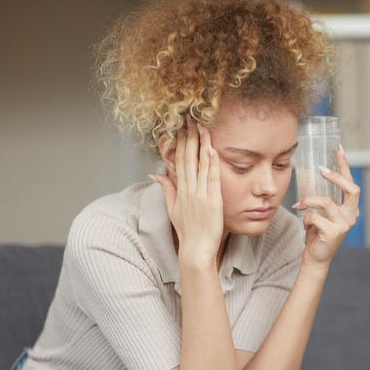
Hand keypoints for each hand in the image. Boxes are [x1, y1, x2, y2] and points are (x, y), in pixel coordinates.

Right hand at [150, 120, 223, 264]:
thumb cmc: (187, 231)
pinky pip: (212, 178)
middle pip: (188, 158)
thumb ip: (167, 189)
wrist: (196, 249)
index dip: (180, 143)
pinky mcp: (213, 200)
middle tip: (191, 120)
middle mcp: (189, 190)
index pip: (178, 161)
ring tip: (203, 127)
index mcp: (180, 190)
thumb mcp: (173, 209)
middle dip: (189, 137)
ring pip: (200, 164)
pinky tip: (212, 149)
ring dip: (202, 144)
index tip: (182, 128)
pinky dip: (212, 163)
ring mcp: (200, 195)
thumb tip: (156, 174)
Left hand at [293, 147, 359, 266]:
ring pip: (326, 202)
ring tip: (299, 205)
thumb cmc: (317, 234)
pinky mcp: (334, 233)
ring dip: (309, 201)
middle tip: (321, 169)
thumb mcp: (322, 213)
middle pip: (351, 188)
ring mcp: (345, 225)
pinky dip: (306, 218)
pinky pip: (315, 216)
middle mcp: (352, 216)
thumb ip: (323, 199)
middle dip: (336, 176)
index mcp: (351, 209)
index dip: (345, 166)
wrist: (315, 258)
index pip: (351, 183)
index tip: (338, 150)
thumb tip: (313, 177)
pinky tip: (306, 226)